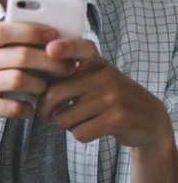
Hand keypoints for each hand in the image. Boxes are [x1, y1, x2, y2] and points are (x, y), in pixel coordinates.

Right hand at [0, 21, 75, 132]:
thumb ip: (2, 47)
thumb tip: (45, 40)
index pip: (6, 29)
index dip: (33, 30)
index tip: (55, 35)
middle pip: (21, 55)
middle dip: (50, 61)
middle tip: (67, 67)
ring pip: (19, 80)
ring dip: (40, 85)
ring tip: (46, 89)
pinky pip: (11, 107)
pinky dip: (26, 109)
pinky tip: (29, 109)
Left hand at [38, 38, 172, 146]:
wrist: (148, 118)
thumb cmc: (109, 97)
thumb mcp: (95, 78)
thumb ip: (70, 75)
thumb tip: (34, 85)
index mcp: (95, 62)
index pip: (80, 49)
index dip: (64, 47)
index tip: (50, 49)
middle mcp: (104, 75)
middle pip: (54, 94)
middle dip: (44, 110)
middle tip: (46, 116)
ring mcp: (113, 96)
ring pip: (64, 118)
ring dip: (66, 125)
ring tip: (79, 120)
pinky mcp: (118, 118)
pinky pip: (79, 132)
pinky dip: (80, 135)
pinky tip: (92, 129)